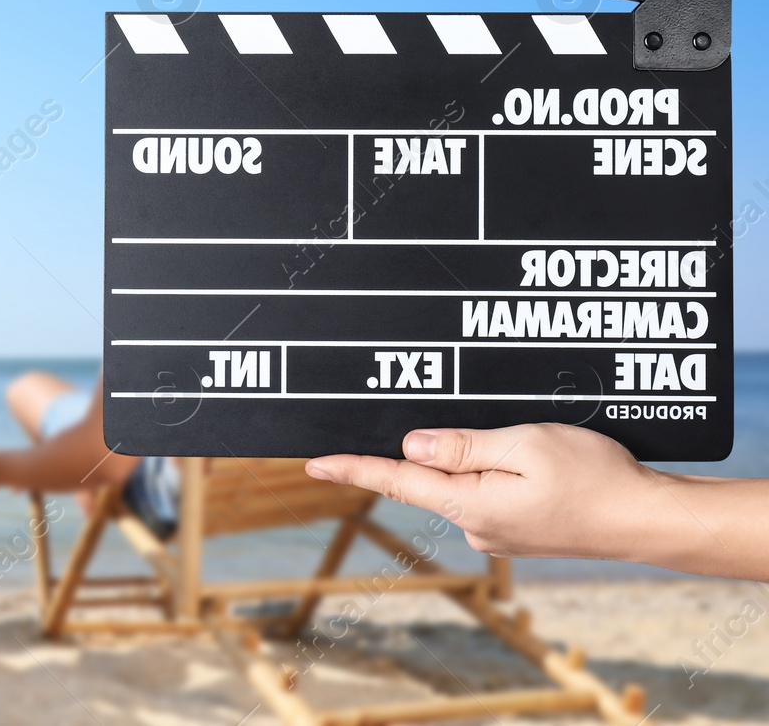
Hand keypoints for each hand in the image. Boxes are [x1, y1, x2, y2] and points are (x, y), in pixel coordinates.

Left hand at [305, 423, 674, 559]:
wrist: (648, 519)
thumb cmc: (594, 476)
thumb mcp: (523, 445)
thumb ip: (461, 447)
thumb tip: (410, 447)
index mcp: (469, 505)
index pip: (395, 481)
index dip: (352, 468)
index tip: (312, 463)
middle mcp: (476, 527)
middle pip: (430, 478)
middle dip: (434, 448)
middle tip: (471, 426)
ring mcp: (497, 533)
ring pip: (463, 484)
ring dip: (475, 459)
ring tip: (526, 445)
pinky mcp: (518, 532)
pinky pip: (488, 494)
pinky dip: (495, 472)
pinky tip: (530, 461)